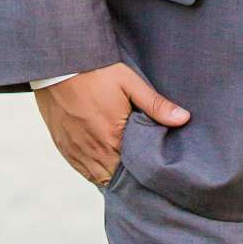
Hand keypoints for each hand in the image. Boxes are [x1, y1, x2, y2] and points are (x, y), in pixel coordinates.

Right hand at [34, 63, 188, 185]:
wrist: (58, 66)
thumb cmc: (97, 72)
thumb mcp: (130, 83)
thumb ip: (156, 105)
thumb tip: (184, 119)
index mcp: (113, 138)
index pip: (133, 171)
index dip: (143, 173)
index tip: (154, 172)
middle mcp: (93, 150)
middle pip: (115, 177)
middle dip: (129, 177)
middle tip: (143, 174)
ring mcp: (75, 150)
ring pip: (97, 177)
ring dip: (111, 176)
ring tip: (126, 173)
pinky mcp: (62, 146)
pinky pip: (80, 169)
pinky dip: (92, 171)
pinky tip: (104, 166)